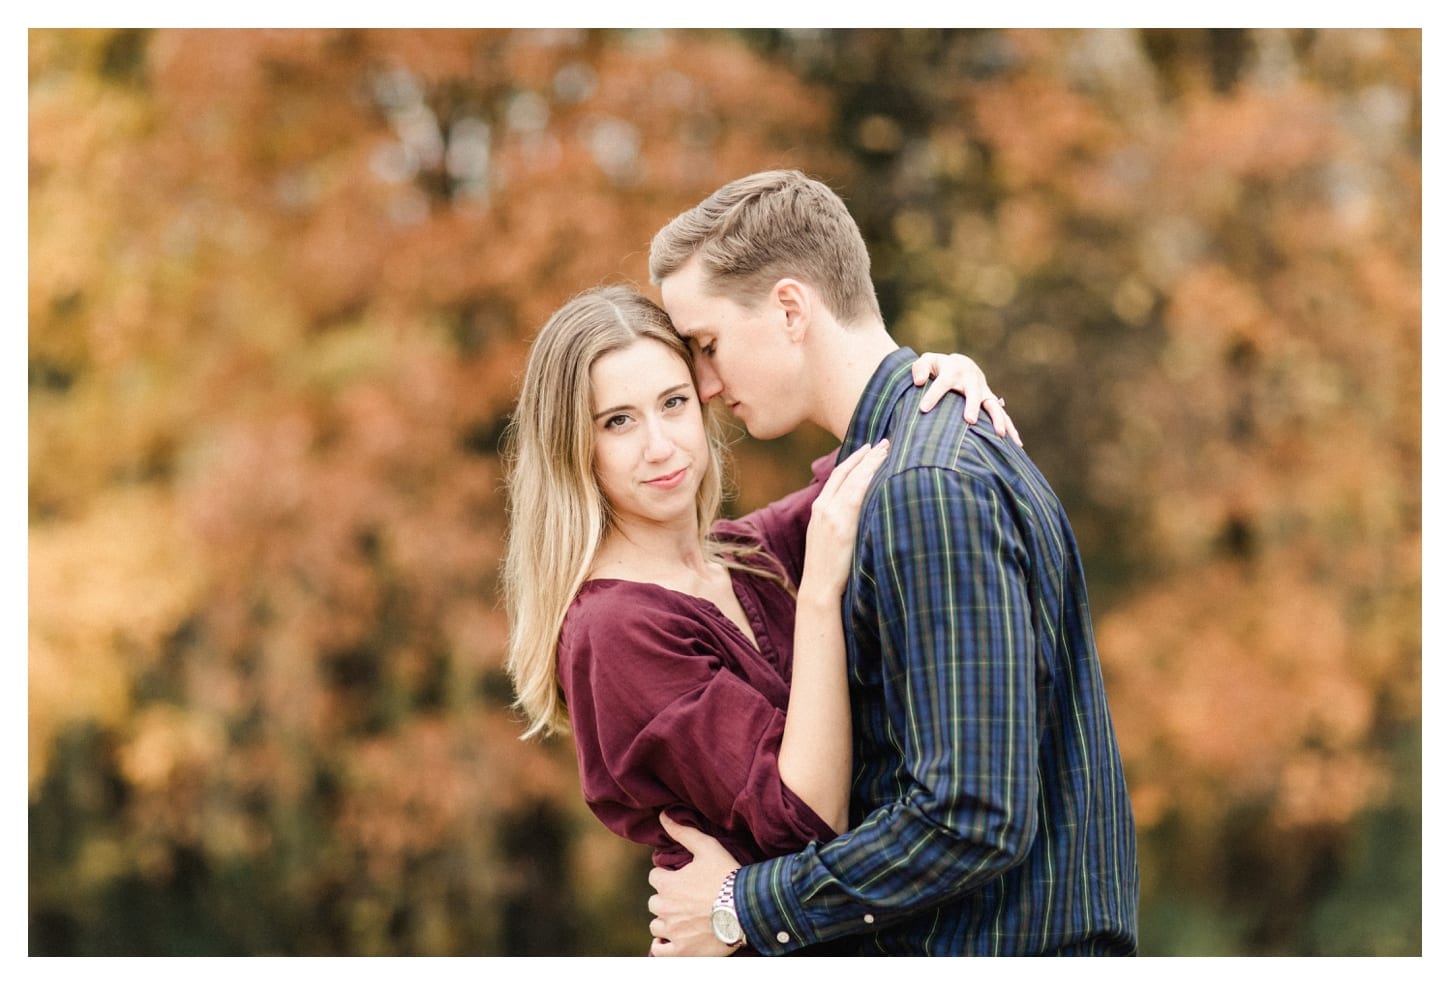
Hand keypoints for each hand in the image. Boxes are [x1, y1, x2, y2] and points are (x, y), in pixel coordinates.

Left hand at [647, 812, 742, 956]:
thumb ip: (684, 832)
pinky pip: (659, 951)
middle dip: (666, 898)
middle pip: (654, 902)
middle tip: (684, 898)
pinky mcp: (681, 951)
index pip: (655, 877)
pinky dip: (663, 946)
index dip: (667, 876)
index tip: (680, 878)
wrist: (747, 909)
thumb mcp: (708, 848)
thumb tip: (663, 815)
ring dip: (665, 921)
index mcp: (668, 884)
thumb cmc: (727, 876)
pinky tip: (672, 939)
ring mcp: (672, 932)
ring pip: (656, 925)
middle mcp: (665, 908)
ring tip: (682, 918)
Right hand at [800, 440, 889, 596]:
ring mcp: (831, 514)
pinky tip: (882, 468)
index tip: (868, 449)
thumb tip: (861, 515)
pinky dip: (869, 477)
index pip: (837, 476)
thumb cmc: (829, 572)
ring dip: (871, 461)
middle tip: (883, 442)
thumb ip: (840, 523)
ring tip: (888, 449)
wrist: (819, 589)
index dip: (853, 461)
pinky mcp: (841, 523)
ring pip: (854, 479)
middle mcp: (823, 507)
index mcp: (819, 509)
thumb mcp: (829, 541)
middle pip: (845, 472)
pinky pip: (858, 493)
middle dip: (865, 455)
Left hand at [911, 352, 1022, 446]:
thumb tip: (919, 382)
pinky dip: (1010, 427)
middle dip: (972, 406)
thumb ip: (920, 369)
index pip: (942, 383)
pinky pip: (1002, 414)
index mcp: (953, 371)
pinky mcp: (990, 400)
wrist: (961, 364)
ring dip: (997, 419)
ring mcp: (983, 391)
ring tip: (1001, 435)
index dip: (933, 395)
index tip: (923, 409)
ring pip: (992, 405)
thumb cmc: (939, 367)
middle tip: (970, 420)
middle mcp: (971, 380)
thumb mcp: (927, 362)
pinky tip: (1017, 444)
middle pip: (973, 393)